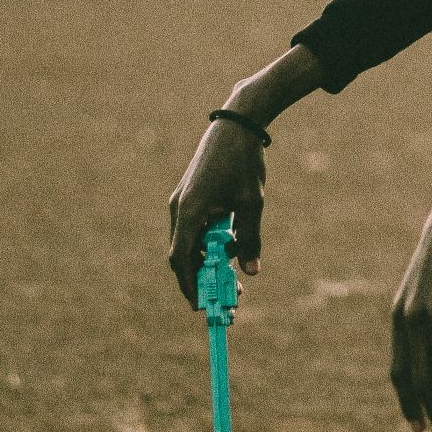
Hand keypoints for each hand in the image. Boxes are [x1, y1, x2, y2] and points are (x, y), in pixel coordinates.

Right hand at [167, 116, 266, 307]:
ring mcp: (182, 203)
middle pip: (184, 256)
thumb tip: (252, 272)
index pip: (182, 259)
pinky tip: (230, 248)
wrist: (236, 126)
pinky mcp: (190, 197)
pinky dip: (208, 244)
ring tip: (234, 277)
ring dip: (208, 262)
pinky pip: (194, 230)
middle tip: (228, 296)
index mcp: (189, 212)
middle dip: (203, 279)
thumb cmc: (243, 163)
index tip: (202, 306)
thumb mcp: (252, 203)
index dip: (190, 285)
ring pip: (190, 244)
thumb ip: (250, 238)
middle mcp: (179, 210)